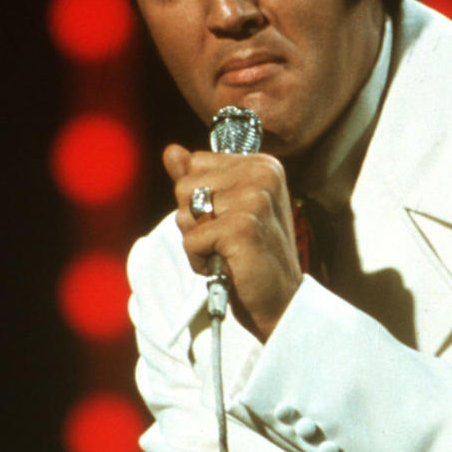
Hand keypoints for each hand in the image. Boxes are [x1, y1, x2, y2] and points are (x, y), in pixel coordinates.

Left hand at [163, 144, 301, 339]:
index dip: (200, 198)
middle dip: (195, 220)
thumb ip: (198, 178)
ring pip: (184, 213)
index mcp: (262, 163)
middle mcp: (262, 174)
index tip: (229, 218)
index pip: (195, 163)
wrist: (280, 300)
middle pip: (185, 186)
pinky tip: (225, 264)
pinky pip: (191, 239)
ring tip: (227, 251)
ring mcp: (254, 198)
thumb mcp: (225, 209)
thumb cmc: (252, 255)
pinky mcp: (242, 226)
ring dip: (197, 240)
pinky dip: (199, 260)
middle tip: (226, 239)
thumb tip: (171, 151)